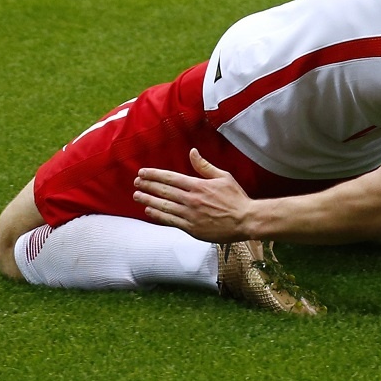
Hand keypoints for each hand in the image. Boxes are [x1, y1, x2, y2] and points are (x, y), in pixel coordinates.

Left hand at [132, 149, 254, 242]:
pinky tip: (149, 211)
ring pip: (164, 206)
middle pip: (164, 191)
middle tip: (136, 182)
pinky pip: (170, 221)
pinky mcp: (191, 228)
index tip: (143, 172)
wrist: (245, 220)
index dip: (154, 175)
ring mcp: (190, 215)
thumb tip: (192, 152)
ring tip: (137, 195)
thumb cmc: (236, 198)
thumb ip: (205, 166)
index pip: (171, 178)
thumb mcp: (223, 177)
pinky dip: (158, 215)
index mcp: (198, 185)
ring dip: (148, 200)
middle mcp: (191, 200)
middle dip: (148, 186)